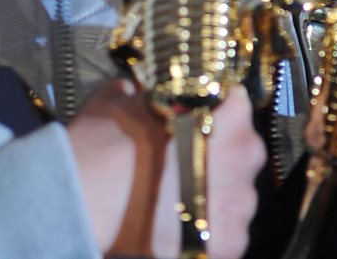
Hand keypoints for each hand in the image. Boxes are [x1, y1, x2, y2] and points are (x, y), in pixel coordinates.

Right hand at [66, 79, 264, 257]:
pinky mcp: (226, 247)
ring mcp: (238, 210)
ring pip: (236, 199)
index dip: (221, 107)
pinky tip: (180, 227)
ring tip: (181, 198)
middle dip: (220, 155)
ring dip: (215, 196)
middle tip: (187, 158)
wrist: (92, 195)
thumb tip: (132, 93)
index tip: (207, 112)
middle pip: (243, 154)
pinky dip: (208, 233)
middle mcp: (243, 164)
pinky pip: (225, 237)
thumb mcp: (118, 99)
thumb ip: (136, 94)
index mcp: (230, 120)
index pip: (240, 103)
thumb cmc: (110, 144)